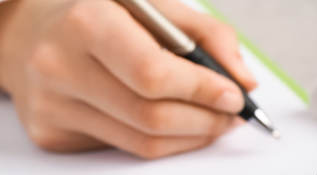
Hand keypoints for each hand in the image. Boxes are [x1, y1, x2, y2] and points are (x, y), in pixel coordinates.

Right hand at [0, 0, 255, 158]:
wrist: (30, 32)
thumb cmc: (101, 14)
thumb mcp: (154, 5)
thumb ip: (207, 35)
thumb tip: (244, 81)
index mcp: (86, 23)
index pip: (153, 74)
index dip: (201, 90)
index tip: (236, 96)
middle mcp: (59, 67)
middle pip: (151, 116)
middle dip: (206, 120)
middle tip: (234, 114)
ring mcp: (51, 106)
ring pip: (142, 142)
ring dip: (192, 136)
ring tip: (216, 121)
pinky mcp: (52, 133)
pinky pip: (125, 149)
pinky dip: (165, 142)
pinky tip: (179, 125)